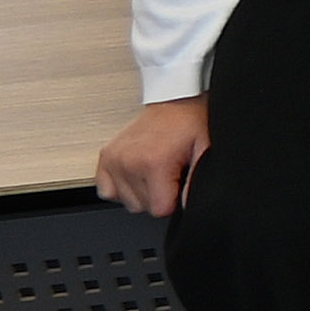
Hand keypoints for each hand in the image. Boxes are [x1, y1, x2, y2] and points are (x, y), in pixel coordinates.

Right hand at [97, 95, 211, 215]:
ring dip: (140, 192)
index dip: (173, 201)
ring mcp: (114, 159)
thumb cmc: (190, 123)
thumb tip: (186, 205)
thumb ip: (196, 183)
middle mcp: (128, 162)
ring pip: (126, 201)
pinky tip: (136, 174)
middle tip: (168, 173)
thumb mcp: (204, 152)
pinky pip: (107, 191)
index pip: (159, 210)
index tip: (178, 183)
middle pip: (143, 207)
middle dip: (158, 195)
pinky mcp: (105, 157)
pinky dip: (121, 187)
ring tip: (154, 170)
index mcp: (153, 163)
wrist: (174, 101)